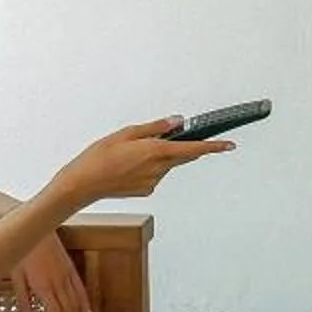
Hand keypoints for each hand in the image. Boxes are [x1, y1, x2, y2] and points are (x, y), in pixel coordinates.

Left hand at [11, 230, 90, 311]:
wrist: (33, 228)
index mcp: (44, 288)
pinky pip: (80, 289)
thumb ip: (23, 301)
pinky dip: (84, 303)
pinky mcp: (70, 268)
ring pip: (75, 304)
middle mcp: (58, 284)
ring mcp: (66, 276)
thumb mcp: (16, 277)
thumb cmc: (21, 251)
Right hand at [56, 118, 226, 204]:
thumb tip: (177, 121)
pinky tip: (129, 166)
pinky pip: (156, 174)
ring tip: (131, 153)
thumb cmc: (99, 155)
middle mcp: (158, 169)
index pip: (193, 149)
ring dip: (159, 156)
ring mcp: (153, 182)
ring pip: (167, 165)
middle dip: (181, 146)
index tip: (230, 144)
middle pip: (182, 155)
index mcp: (155, 152)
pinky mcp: (147, 190)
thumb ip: (155, 128)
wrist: (82, 184)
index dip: (214, 147)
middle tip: (164, 137)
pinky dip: (149, 167)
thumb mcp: (126, 133)